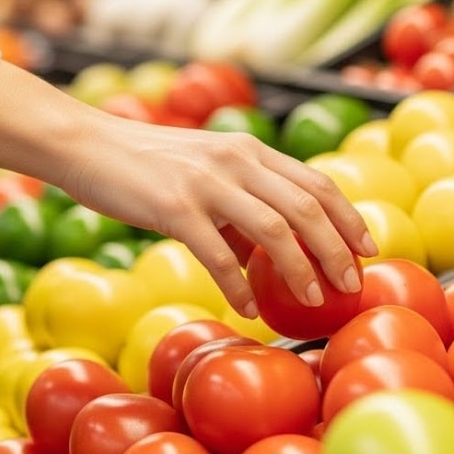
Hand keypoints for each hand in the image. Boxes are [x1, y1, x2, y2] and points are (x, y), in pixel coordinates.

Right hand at [0, 61, 375, 317]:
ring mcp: (206, 183)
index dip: (350, 217)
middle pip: (308, 207)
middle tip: (351, 285)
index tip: (369, 249)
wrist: (85, 144)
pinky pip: (221, 256)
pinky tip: (247, 309)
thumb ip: (237, 201)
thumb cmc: (141, 163)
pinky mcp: (174, 208)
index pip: (316, 182)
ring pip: (276, 230)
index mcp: (247, 150)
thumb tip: (265, 254)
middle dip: (338, 251)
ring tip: (312, 300)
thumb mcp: (200, 169)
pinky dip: (240, 287)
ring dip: (301, 271)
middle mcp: (235, 160)